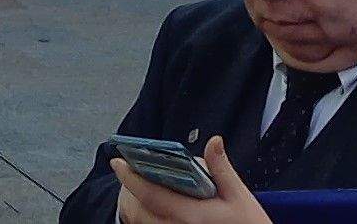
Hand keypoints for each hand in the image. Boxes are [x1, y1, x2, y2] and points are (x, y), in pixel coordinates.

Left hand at [109, 137, 267, 223]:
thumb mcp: (239, 196)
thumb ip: (222, 169)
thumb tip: (214, 141)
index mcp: (192, 215)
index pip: (151, 195)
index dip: (130, 177)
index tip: (117, 161)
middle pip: (138, 211)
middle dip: (128, 190)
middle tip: (126, 171)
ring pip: (140, 222)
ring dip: (133, 204)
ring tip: (136, 186)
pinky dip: (143, 217)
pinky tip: (149, 205)